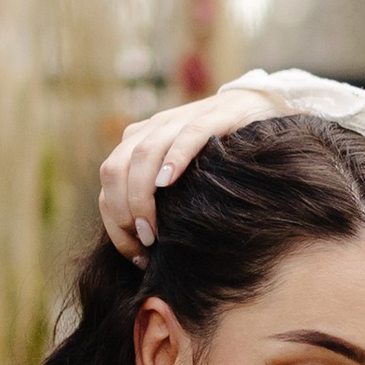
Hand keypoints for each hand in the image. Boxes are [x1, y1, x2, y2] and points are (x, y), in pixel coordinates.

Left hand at [100, 84, 280, 249]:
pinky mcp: (214, 117)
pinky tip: (167, 183)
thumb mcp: (180, 176)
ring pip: (144, 155)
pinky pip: (187, 136)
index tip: (136, 255)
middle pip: (116, 168)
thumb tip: (140, 243)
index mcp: (137, 141)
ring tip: (153, 231)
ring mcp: (180, 120)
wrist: (256, 109)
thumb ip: (156, 197)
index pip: (109, 181)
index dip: (114, 222)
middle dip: (123, 211)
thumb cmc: (217, 155)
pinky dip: (174, 159)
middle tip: (145, 242)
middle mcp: (152, 128)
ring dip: (141, 196)